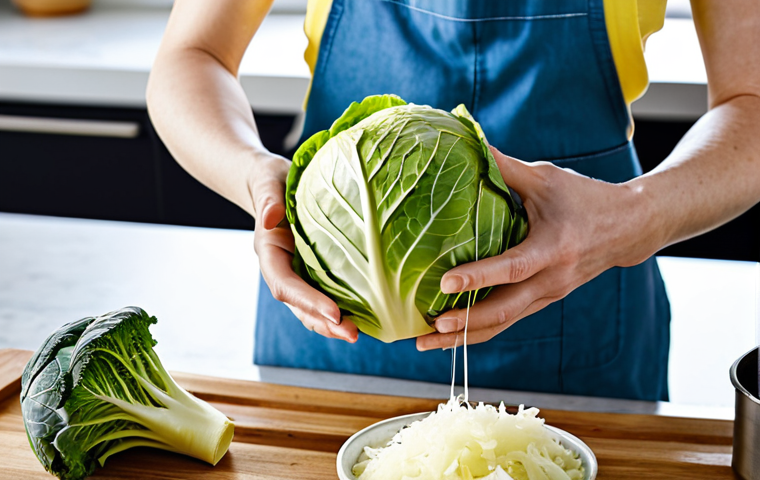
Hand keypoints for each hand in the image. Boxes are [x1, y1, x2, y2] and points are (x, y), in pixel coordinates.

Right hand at [251, 154, 358, 342]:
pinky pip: (330, 294)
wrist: (275, 183)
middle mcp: (284, 270)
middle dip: (324, 324)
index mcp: (270, 254)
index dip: (308, 302)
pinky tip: (369, 314)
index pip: (285, 285)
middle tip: (352, 334)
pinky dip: (345, 308)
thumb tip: (270, 218)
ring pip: (314, 309)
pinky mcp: (317, 271)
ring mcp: (300, 274)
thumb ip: (268, 199)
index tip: (334, 313)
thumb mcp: (267, 182)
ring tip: (359, 334)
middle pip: (301, 307)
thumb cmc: (272, 181)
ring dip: (334, 324)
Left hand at [416, 146, 658, 350]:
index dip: (479, 277)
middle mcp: (551, 279)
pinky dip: (480, 329)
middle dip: (464, 325)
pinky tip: (452, 333)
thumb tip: (469, 143)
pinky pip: (509, 320)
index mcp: (553, 248)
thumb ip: (506, 167)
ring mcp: (548, 295)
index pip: (512, 268)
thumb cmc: (587, 198)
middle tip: (427, 331)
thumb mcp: (547, 178)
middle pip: (504, 312)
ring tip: (428, 342)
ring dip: (467, 336)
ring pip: (505, 324)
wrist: (630, 228)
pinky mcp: (544, 300)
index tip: (445, 284)